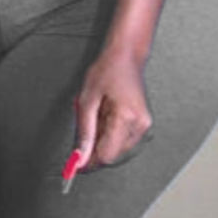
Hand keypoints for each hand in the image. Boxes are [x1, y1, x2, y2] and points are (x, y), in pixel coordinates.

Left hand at [73, 43, 153, 172]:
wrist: (126, 56)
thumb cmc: (108, 70)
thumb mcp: (87, 100)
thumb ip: (84, 132)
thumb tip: (80, 157)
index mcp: (126, 118)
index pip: (106, 155)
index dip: (88, 161)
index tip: (75, 162)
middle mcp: (139, 125)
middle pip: (112, 154)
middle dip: (94, 148)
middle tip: (83, 128)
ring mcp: (143, 125)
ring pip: (116, 149)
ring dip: (101, 140)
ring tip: (96, 116)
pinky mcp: (142, 124)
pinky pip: (122, 140)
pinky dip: (109, 134)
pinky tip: (104, 116)